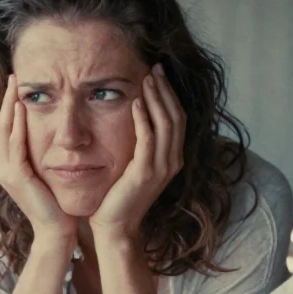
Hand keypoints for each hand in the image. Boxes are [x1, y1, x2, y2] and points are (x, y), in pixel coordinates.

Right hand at [0, 75, 77, 240]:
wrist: (56, 230)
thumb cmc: (56, 202)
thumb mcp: (45, 172)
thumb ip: (40, 154)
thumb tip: (48, 133)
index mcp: (6, 165)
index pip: (2, 129)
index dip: (5, 106)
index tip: (13, 86)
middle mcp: (0, 167)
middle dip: (4, 99)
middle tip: (13, 77)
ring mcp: (5, 172)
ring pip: (3, 130)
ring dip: (9, 105)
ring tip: (16, 85)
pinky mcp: (16, 177)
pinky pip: (15, 145)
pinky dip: (18, 125)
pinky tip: (23, 108)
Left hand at [89, 63, 185, 241]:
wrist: (115, 226)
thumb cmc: (119, 195)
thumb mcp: (135, 165)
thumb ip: (141, 144)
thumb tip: (136, 116)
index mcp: (172, 158)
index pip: (177, 118)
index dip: (170, 94)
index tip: (159, 73)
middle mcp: (172, 161)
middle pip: (176, 116)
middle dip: (166, 90)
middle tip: (155, 68)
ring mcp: (161, 168)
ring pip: (166, 124)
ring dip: (156, 98)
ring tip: (147, 78)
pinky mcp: (145, 173)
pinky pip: (148, 139)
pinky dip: (144, 119)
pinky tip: (136, 102)